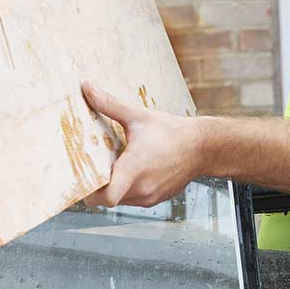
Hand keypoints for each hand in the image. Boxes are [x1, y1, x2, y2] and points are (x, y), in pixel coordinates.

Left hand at [80, 81, 202, 207]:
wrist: (204, 147)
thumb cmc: (173, 132)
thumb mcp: (139, 116)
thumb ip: (109, 104)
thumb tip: (87, 88)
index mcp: (134, 168)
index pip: (106, 197)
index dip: (90, 191)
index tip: (85, 177)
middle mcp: (141, 187)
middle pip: (107, 199)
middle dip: (99, 185)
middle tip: (96, 167)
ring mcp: (149, 196)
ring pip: (120, 200)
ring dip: (114, 187)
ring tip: (116, 166)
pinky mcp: (156, 199)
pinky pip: (133, 199)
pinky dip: (128, 189)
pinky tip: (133, 170)